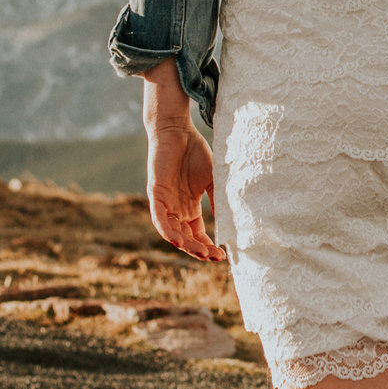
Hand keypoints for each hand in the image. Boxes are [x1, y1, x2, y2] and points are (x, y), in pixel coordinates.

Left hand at [141, 70, 226, 262]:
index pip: (197, 234)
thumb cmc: (194, 152)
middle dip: (199, 250)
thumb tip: (231, 223)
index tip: (222, 255)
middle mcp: (176, 209)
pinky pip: (159, 218)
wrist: (176, 131)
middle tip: (214, 258)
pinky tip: (178, 242)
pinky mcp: (156, 194)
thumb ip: (218, 201)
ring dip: (186, 245)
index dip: (208, 246)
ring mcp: (165, 203)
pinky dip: (168, 231)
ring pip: (172, 232)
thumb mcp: (212, 181)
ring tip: (201, 254)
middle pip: (186, 237)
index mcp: (189, 207)